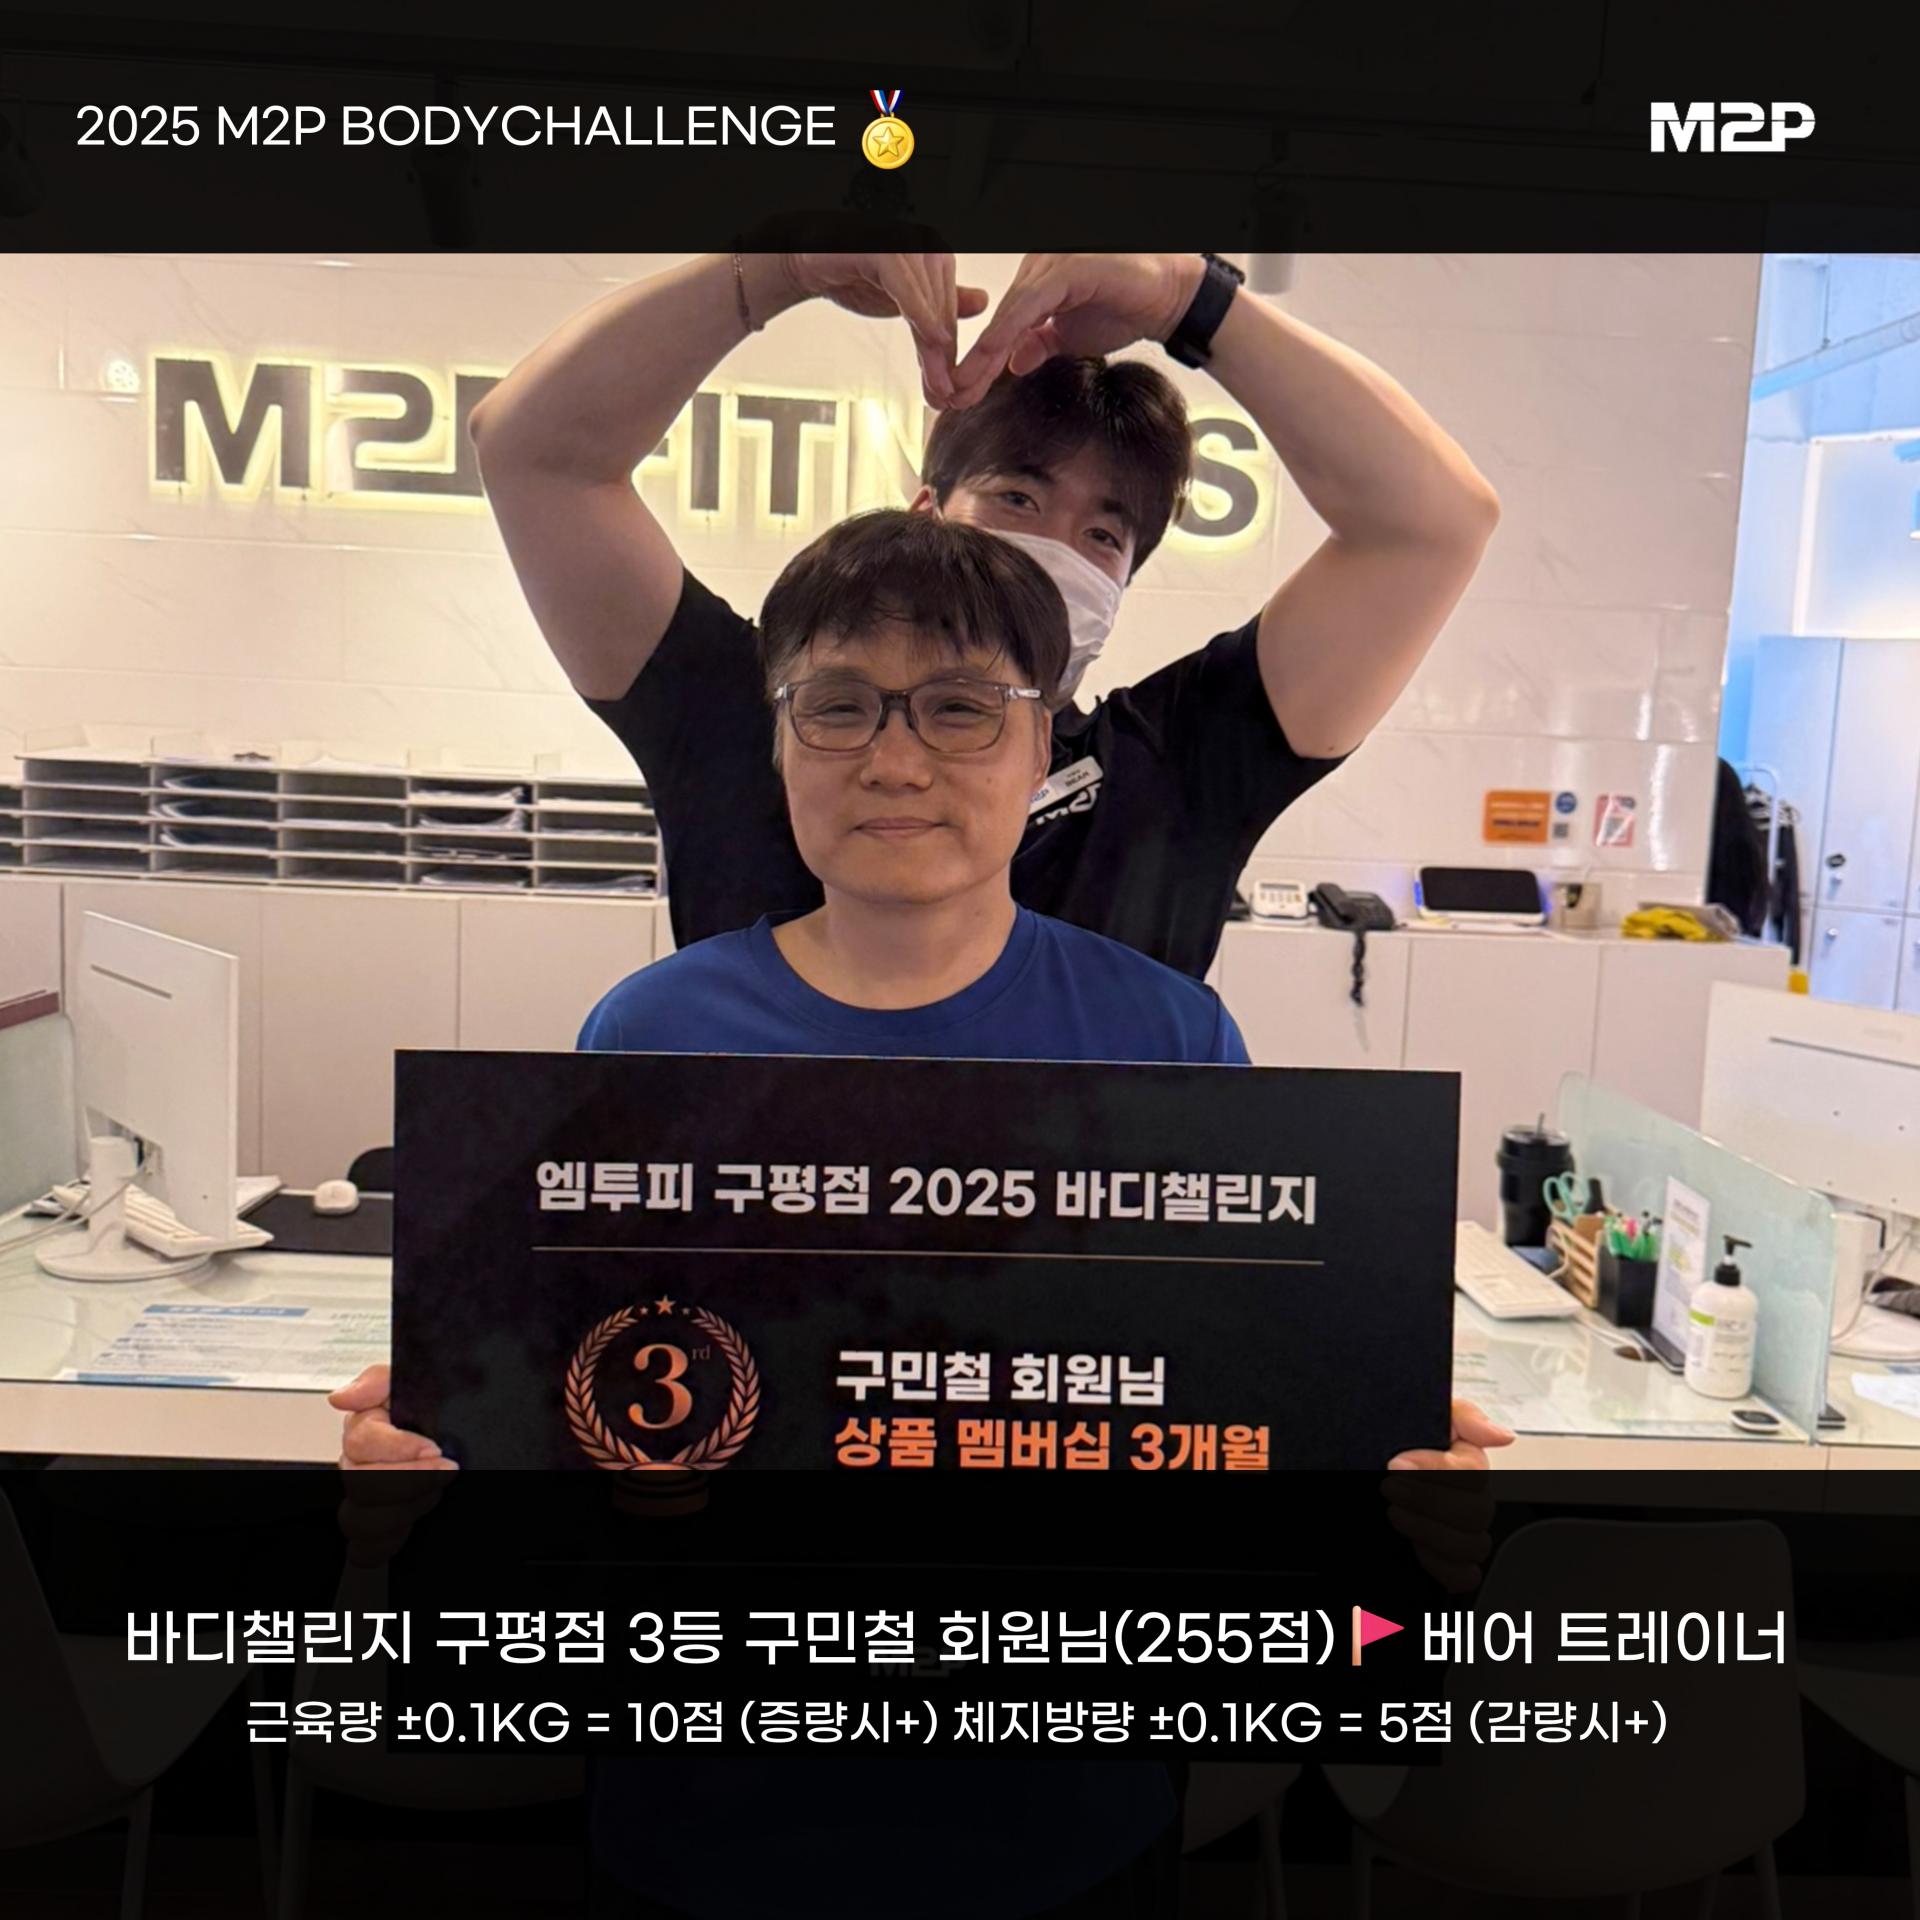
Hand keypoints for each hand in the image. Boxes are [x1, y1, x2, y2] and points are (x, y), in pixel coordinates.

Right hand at [329, 1363, 454, 1565]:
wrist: (456, 1446)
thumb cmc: (434, 1416)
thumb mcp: (416, 1384)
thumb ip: (381, 1380)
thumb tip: (342, 1396)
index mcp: (364, 1426)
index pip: (362, 1439)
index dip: (399, 1447)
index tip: (434, 1448)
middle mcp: (357, 1463)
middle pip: (361, 1482)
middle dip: (411, 1477)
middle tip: (446, 1469)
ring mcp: (361, 1497)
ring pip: (363, 1518)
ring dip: (408, 1505)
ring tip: (436, 1488)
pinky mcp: (372, 1527)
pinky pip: (368, 1546)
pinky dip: (392, 1537)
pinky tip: (416, 1515)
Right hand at [785, 251, 987, 407]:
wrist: (807, 264)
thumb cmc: (855, 277)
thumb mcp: (904, 298)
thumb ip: (938, 302)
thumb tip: (983, 302)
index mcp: (936, 254)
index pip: (949, 310)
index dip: (952, 351)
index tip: (955, 390)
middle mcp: (926, 243)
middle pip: (942, 309)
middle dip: (944, 357)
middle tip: (948, 397)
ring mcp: (905, 241)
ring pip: (928, 301)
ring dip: (934, 346)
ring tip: (940, 384)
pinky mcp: (882, 246)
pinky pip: (904, 284)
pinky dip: (919, 312)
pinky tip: (932, 340)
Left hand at [949, 253, 1207, 406]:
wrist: (1168, 299)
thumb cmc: (1125, 308)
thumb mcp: (1071, 337)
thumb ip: (1040, 344)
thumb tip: (1014, 361)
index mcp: (1037, 280)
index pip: (1001, 324)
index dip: (980, 360)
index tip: (961, 392)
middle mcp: (1038, 264)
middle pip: (998, 319)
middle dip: (974, 362)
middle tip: (950, 396)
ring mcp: (1051, 261)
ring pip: (1008, 314)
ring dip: (983, 353)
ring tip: (964, 387)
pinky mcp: (1066, 267)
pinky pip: (1028, 304)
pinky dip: (1007, 332)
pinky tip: (990, 356)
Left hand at [1380, 1399, 1514, 1593]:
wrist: (1356, 1465)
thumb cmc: (1393, 1441)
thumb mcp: (1419, 1411)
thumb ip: (1464, 1416)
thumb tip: (1502, 1436)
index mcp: (1468, 1465)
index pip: (1473, 1474)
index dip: (1435, 1470)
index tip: (1396, 1462)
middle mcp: (1471, 1500)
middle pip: (1476, 1513)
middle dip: (1427, 1500)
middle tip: (1390, 1486)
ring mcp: (1461, 1533)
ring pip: (1473, 1546)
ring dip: (1430, 1531)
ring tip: (1395, 1512)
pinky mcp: (1447, 1562)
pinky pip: (1464, 1577)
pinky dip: (1441, 1565)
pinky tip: (1413, 1545)